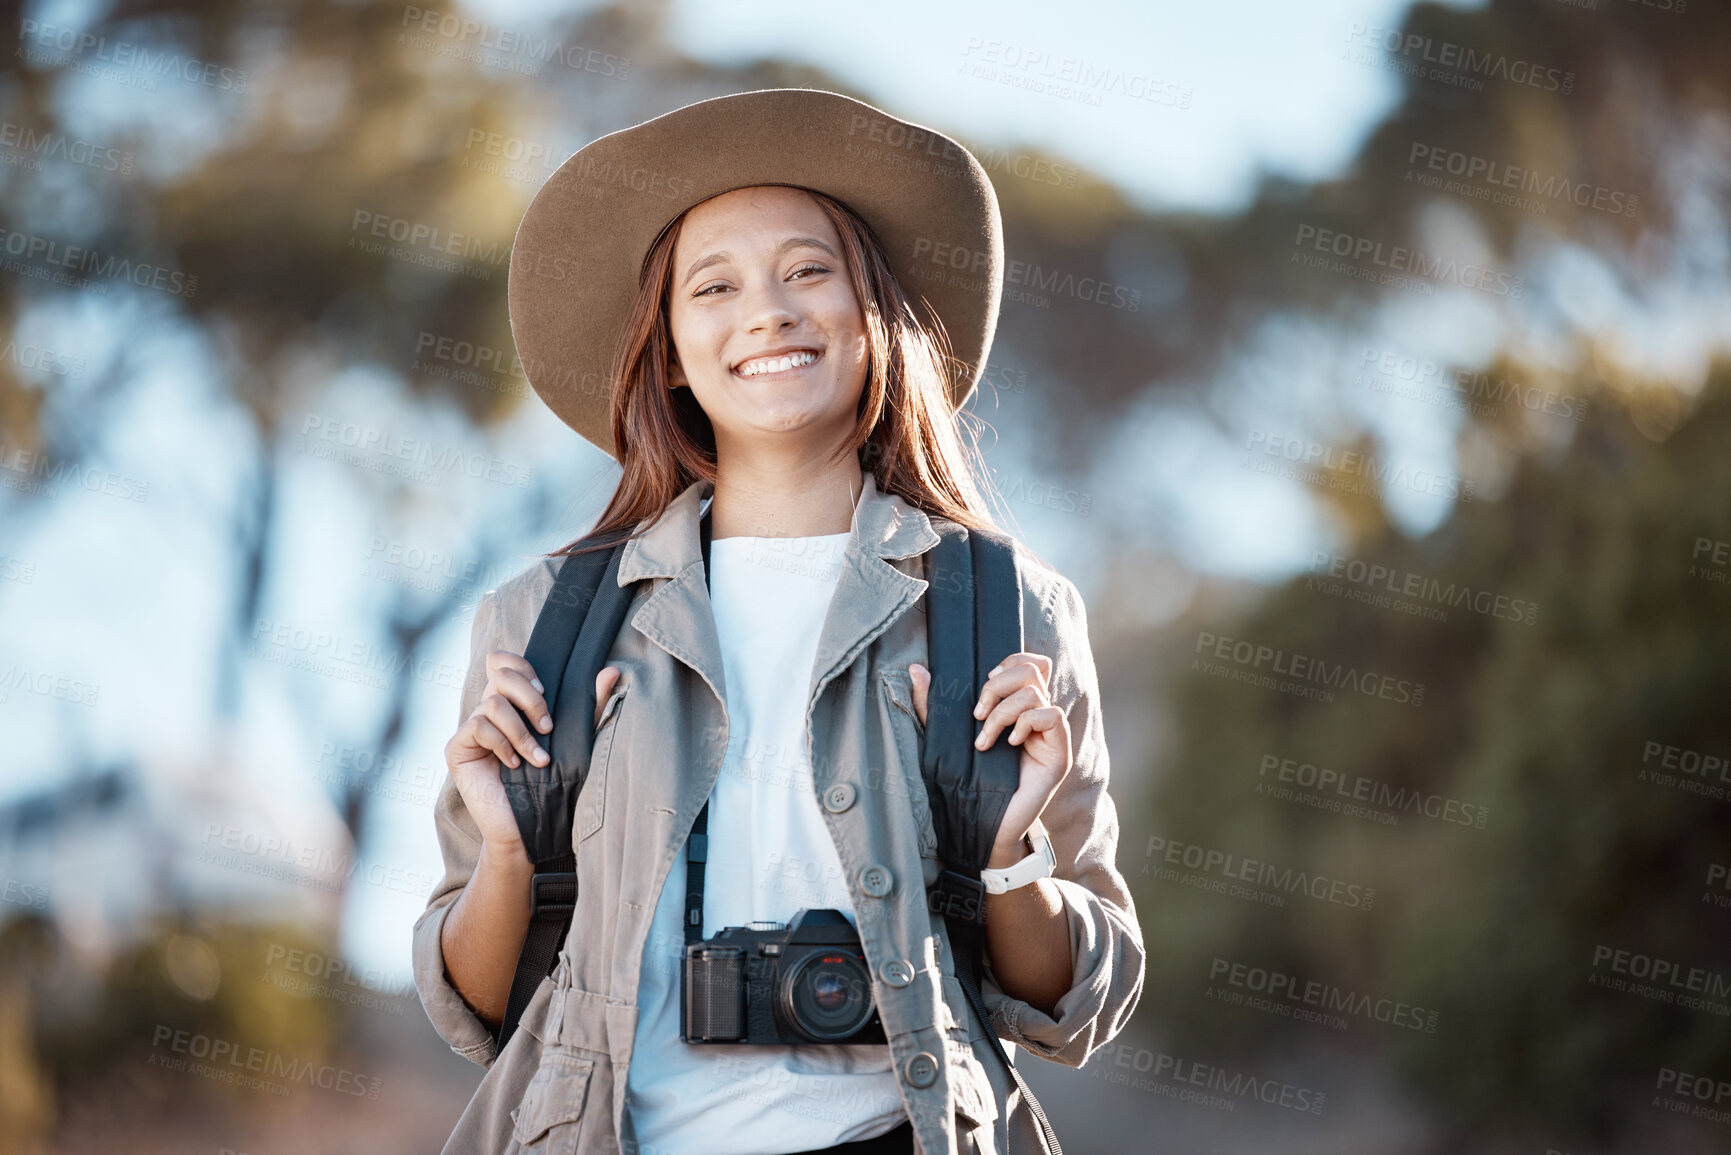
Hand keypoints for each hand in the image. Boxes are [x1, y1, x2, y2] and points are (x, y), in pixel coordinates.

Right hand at [444, 652, 622, 856]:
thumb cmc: (553, 784)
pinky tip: (515, 766)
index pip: (503, 662)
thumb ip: (590, 706)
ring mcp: (470, 729)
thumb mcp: (576, 739)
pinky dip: (503, 744)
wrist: (531, 828)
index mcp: (512, 704)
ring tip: (538, 758)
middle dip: (531, 697)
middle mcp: (488, 711)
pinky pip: (478, 727)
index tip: (547, 691)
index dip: (522, 666)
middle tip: (548, 727)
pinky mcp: (457, 749)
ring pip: (493, 703)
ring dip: (522, 732)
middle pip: (500, 673)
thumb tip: (611, 671)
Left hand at [907, 654, 1070, 865]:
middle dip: (998, 685)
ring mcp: (1051, 734)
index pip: (1030, 662)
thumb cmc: (967, 780)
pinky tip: (1010, 744)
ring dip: (1001, 713)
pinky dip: (1025, 723)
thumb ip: (933, 705)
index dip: (1008, 662)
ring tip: (985, 741)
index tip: (983, 682)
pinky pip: (1051, 715)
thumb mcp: (945, 736)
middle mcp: (1039, 715)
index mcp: (1018, 707)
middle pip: (1032, 668)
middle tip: (978, 715)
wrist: (982, 822)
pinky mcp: (1059, 752)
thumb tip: (917, 670)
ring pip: (1035, 691)